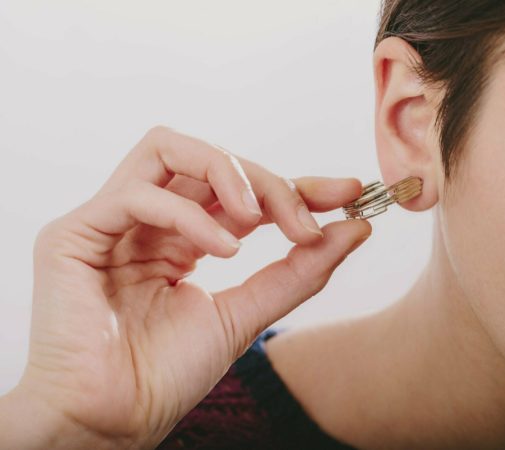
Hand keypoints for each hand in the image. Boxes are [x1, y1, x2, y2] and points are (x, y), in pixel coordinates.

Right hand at [3, 126, 371, 448]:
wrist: (113, 423)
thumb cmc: (168, 374)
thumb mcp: (248, 313)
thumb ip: (299, 270)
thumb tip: (355, 228)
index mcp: (182, 238)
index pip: (239, 191)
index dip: (294, 185)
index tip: (347, 194)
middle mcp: (148, 222)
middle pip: (209, 161)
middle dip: (266, 181)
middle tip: (306, 219)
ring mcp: (110, 222)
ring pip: (168, 150)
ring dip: (226, 174)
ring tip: (260, 220)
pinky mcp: (74, 233)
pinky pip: (137, 195)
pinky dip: (190, 215)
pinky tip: (222, 251)